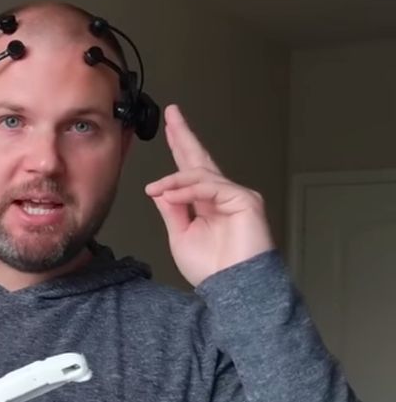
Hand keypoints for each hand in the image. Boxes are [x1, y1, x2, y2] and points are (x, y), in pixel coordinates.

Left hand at [145, 104, 273, 285]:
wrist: (231, 288)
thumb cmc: (211, 268)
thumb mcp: (180, 235)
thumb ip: (172, 209)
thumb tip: (161, 188)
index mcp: (206, 202)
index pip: (190, 170)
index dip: (180, 147)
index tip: (170, 127)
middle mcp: (222, 194)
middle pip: (201, 159)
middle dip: (185, 135)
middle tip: (173, 113)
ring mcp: (236, 195)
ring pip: (199, 175)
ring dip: (173, 180)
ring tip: (155, 189)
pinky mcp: (246, 200)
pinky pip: (209, 187)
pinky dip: (187, 189)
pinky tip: (170, 193)